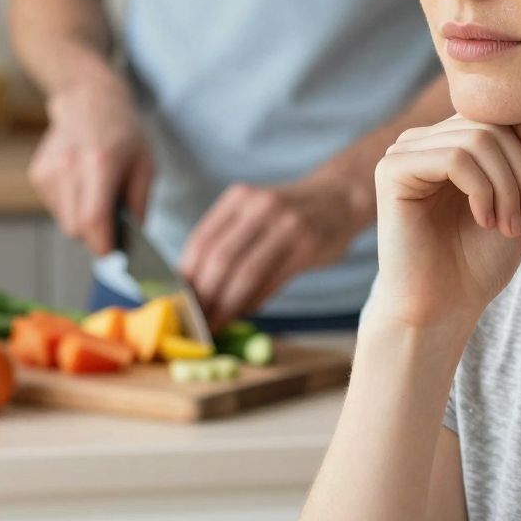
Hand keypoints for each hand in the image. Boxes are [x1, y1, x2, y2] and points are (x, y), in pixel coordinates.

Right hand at [28, 73, 152, 255]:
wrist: (88, 99)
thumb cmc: (123, 132)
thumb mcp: (146, 166)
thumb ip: (139, 205)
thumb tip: (132, 243)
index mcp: (100, 162)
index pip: (93, 219)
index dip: (103, 244)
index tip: (115, 253)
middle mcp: (68, 166)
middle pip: (75, 228)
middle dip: (96, 236)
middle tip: (113, 226)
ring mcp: (48, 170)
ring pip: (64, 222)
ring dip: (83, 221)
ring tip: (97, 195)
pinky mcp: (38, 174)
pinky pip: (56, 209)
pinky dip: (71, 208)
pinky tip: (81, 186)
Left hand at [180, 175, 361, 328]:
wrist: (340, 199)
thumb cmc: (289, 213)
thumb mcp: (255, 211)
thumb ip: (228, 239)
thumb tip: (195, 287)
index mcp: (240, 197)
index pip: (202, 240)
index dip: (187, 275)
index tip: (180, 300)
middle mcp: (262, 206)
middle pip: (221, 259)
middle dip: (205, 296)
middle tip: (197, 320)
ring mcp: (287, 225)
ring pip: (246, 274)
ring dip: (227, 305)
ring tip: (216, 323)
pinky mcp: (307, 247)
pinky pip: (271, 282)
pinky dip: (253, 302)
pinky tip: (244, 312)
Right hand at [372, 108, 520, 331]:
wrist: (443, 307)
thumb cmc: (480, 260)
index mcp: (451, 140)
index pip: (498, 111)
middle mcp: (425, 139)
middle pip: (490, 123)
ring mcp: (405, 152)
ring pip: (476, 140)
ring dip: (506, 185)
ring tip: (509, 225)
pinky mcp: (391, 170)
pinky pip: (452, 159)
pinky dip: (481, 190)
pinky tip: (483, 220)